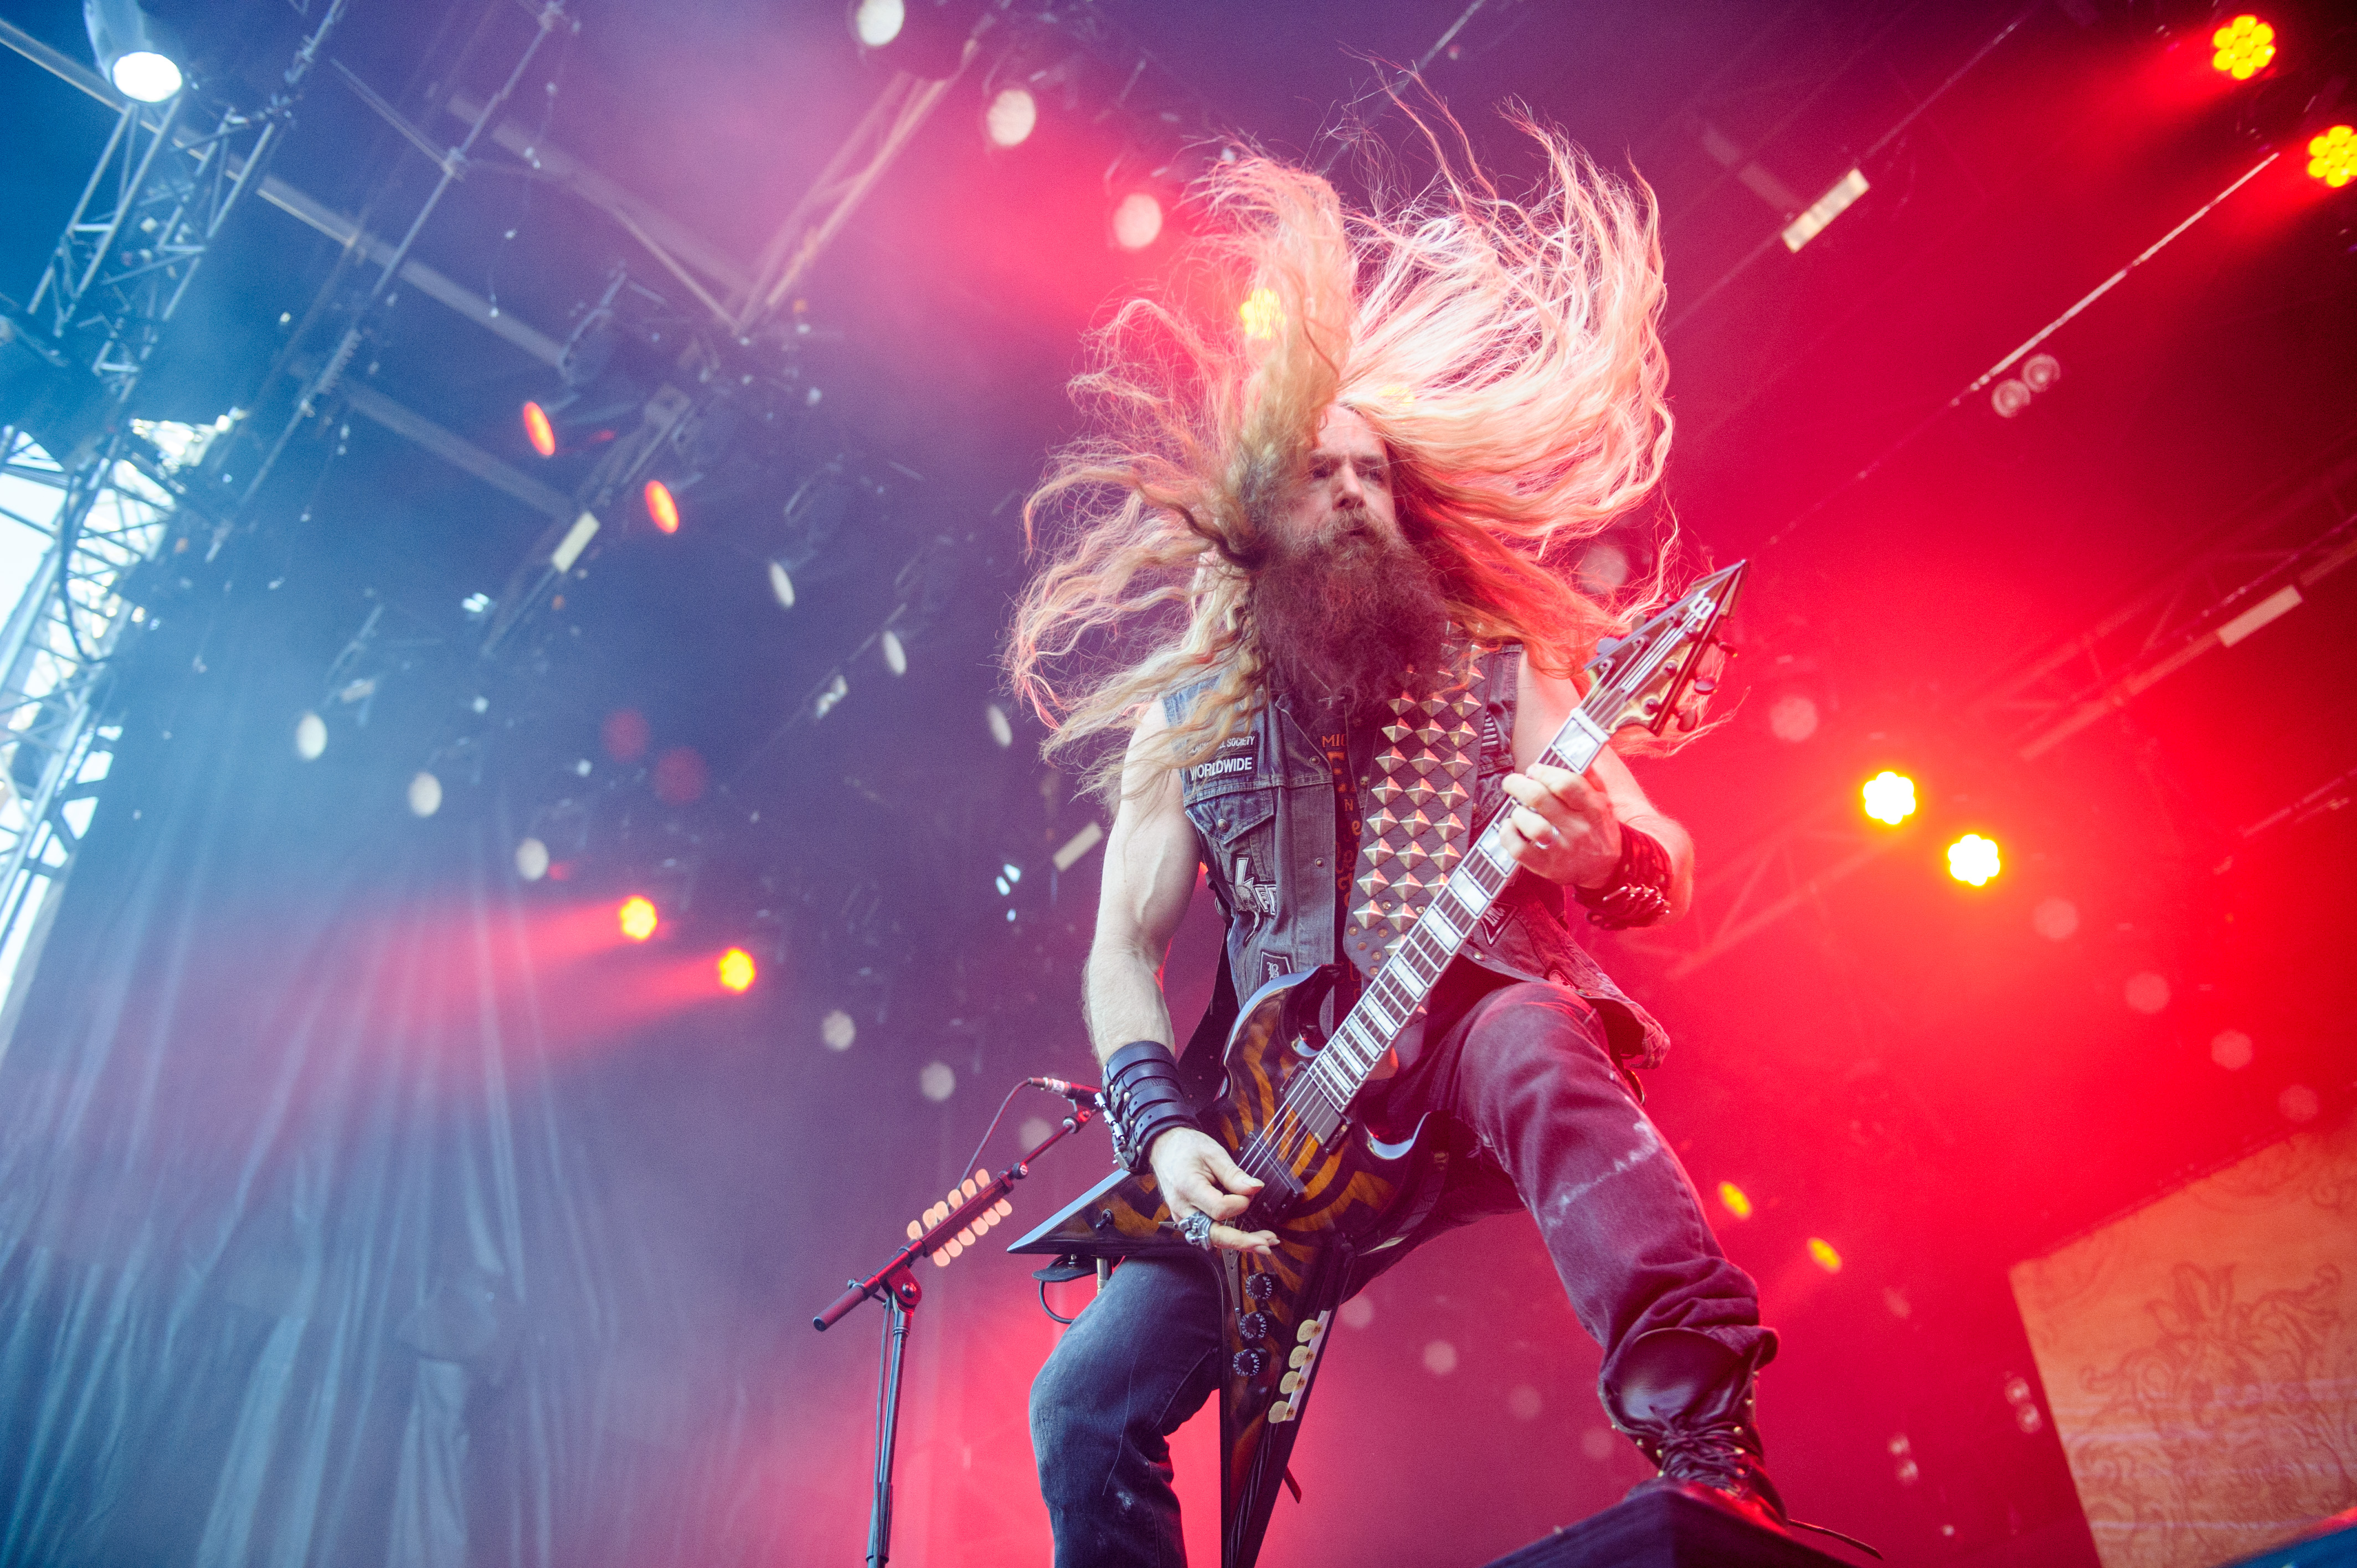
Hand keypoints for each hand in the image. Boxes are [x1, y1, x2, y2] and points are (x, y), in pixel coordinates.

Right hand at [1148, 1127, 1276, 1255]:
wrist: (1164, 1148)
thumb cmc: (1186, 1148)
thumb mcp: (1213, 1153)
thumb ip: (1233, 1174)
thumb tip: (1255, 1189)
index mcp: (1188, 1187)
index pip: (1218, 1209)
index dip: (1239, 1204)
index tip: (1250, 1193)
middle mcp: (1182, 1208)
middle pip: (1214, 1234)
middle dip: (1242, 1241)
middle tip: (1266, 1244)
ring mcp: (1182, 1217)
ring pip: (1212, 1239)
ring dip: (1239, 1243)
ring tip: (1263, 1243)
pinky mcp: (1187, 1221)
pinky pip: (1208, 1234)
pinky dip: (1228, 1238)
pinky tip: (1246, 1238)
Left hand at [1497, 762, 1622, 888]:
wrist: (1607, 868)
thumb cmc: (1598, 828)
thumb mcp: (1602, 800)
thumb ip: (1587, 777)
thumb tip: (1567, 754)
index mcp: (1593, 808)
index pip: (1565, 783)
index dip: (1543, 772)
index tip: (1533, 770)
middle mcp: (1578, 829)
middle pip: (1540, 799)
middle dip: (1518, 785)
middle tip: (1512, 782)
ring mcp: (1562, 849)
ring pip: (1530, 825)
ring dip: (1517, 812)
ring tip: (1518, 809)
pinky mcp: (1548, 866)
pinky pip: (1520, 850)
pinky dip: (1508, 835)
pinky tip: (1510, 827)